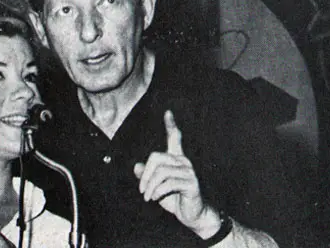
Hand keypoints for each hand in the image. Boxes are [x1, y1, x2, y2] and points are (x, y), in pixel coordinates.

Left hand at [133, 110, 206, 231]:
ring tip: (147, 196)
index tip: (167, 112)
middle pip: (156, 157)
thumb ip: (147, 176)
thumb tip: (136, 166)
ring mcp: (188, 171)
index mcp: (176, 159)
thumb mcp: (156, 187)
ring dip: (150, 186)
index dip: (170, 125)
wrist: (193, 216)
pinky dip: (158, 191)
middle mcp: (183, 161)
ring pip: (161, 171)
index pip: (174, 138)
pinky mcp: (192, 183)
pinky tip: (155, 198)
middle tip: (141, 189)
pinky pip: (169, 183)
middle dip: (145, 174)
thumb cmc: (174, 199)